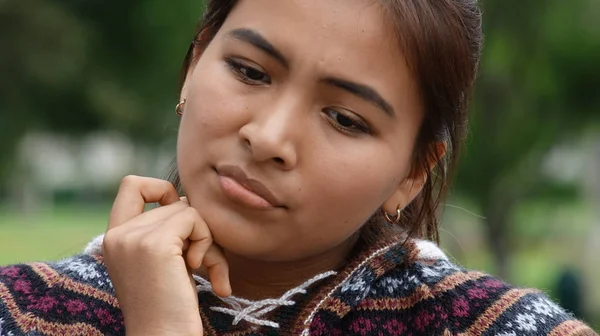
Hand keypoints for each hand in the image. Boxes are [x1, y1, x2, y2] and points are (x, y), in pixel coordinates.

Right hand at [103, 176, 230, 335]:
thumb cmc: (171, 307)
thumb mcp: (161, 261)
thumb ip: (164, 229)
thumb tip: (184, 199)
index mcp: (114, 239)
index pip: (132, 185)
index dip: (161, 189)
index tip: (180, 218)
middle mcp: (117, 235)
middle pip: (174, 203)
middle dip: (197, 230)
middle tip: (203, 263)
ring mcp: (132, 238)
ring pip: (187, 209)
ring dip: (207, 240)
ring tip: (205, 270)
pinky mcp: (154, 244)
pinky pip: (193, 218)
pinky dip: (206, 241)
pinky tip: (199, 269)